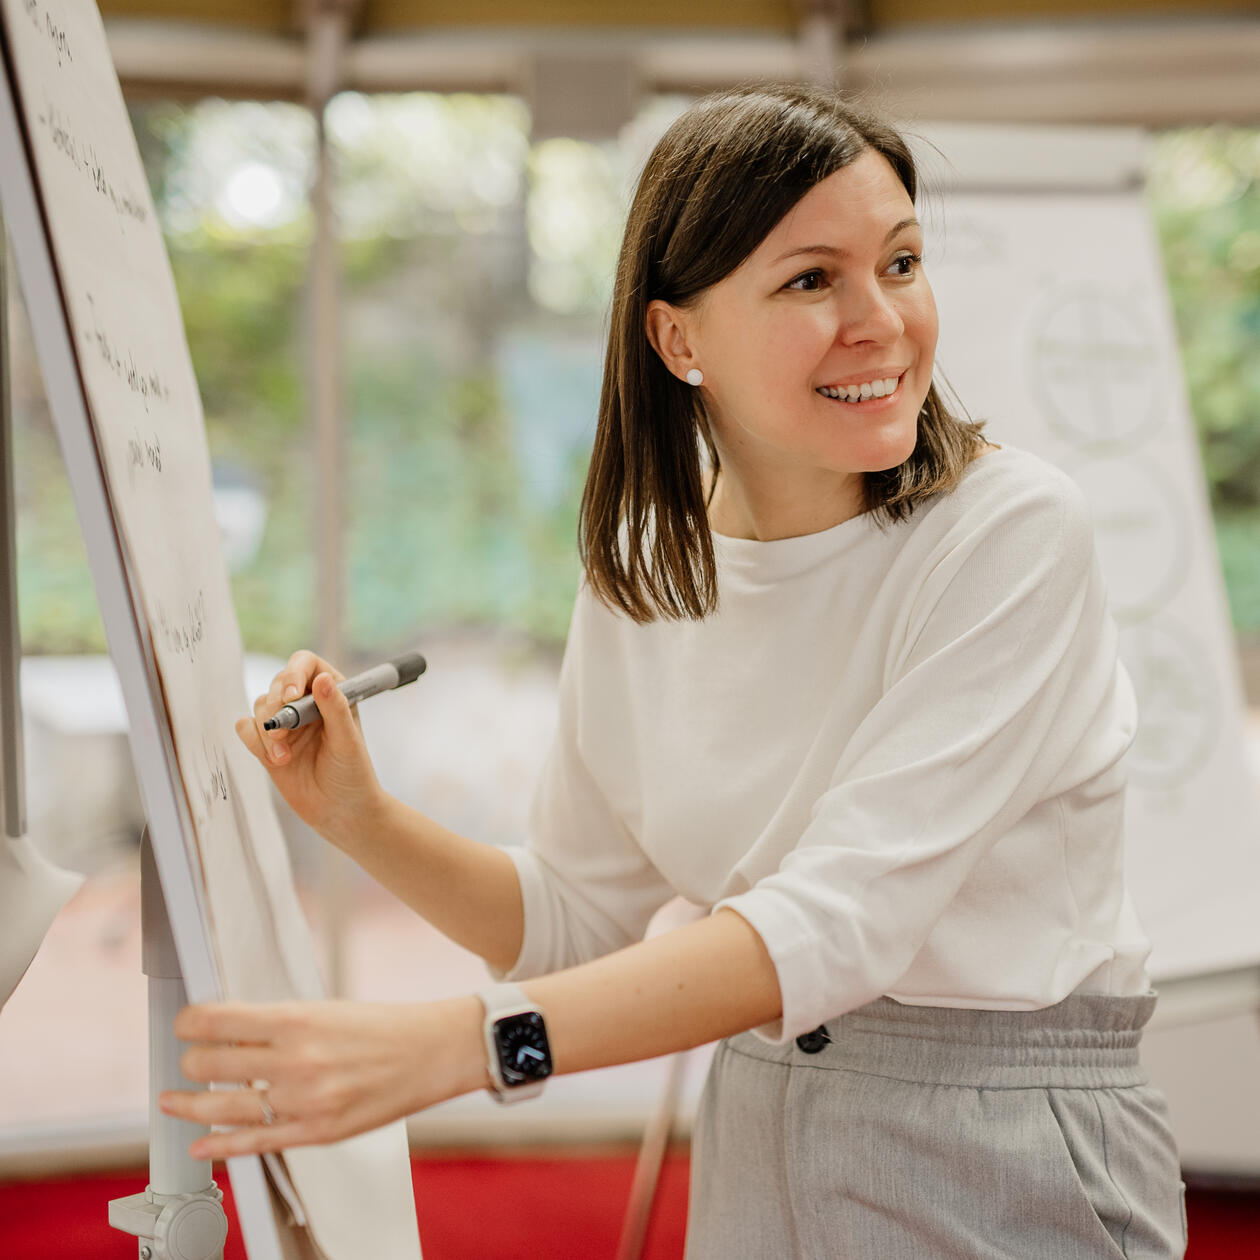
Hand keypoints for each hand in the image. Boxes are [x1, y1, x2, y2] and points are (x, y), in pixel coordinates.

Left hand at [159, 996, 486, 1158]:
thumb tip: (229, 1033)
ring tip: (175, 1100)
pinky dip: (220, 1145)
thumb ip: (277, 1024)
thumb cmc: (385, 1026)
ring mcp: (304, 1100)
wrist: (433, 1052)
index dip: (189, 1023)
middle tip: (189, 1059)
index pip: (217, 1021)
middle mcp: (295, 1060)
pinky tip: (202, 1142)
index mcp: (297, 1019)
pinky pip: (255, 1143)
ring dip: (190, 1105)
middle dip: (190, 1062)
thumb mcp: (325, 1009)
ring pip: (223, 1108)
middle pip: (211, 1064)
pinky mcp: (316, 1132)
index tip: (184, 1024)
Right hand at [237, 650, 382, 848]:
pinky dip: (254, 740)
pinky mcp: (268, 743)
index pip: (306, 664)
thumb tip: (323, 678)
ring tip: (284, 756)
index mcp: (332, 692)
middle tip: (284, 734)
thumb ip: (335, 708)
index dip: (294, 673)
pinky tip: (275, 759)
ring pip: (260, 706)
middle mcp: (307, 702)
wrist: (340, 811)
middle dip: (277, 706)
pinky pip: (246, 728)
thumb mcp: (347, 740)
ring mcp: (287, 722)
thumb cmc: (352, 773)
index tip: (292, 696)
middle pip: (278, 683)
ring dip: (267, 730)